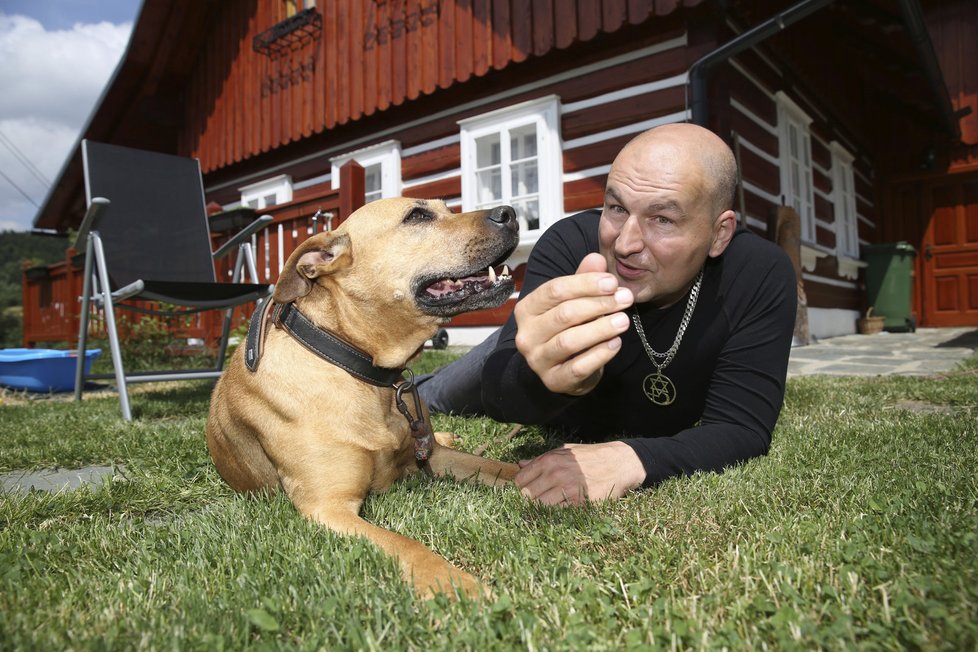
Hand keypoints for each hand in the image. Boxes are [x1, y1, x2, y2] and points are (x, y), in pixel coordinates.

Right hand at [514, 253, 633, 395]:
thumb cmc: (567, 328)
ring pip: (569, 341)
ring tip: (624, 320)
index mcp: (527, 309)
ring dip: (600, 329)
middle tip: (625, 299)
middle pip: (564, 314)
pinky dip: (599, 354)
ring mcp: (537, 360)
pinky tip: (616, 343)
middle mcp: (527, 334)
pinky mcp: (553, 381)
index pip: (555, 290)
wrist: (560, 369)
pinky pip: (578, 367)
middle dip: (598, 304)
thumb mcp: (573, 301)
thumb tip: (596, 258)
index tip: (613, 282)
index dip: (585, 284)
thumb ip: (583, 280)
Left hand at [514, 442, 645, 505]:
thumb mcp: (564, 452)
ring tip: (545, 507)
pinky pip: (558, 513)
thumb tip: (519, 465)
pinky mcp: (579, 503)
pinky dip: (555, 514)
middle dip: (527, 500)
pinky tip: (559, 510)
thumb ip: (540, 459)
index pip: (520, 480)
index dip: (519, 488)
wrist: (618, 463)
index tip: (523, 492)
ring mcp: (567, 489)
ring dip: (540, 508)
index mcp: (549, 460)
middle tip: (533, 502)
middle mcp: (556, 474)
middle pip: (527, 495)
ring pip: (539, 506)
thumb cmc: (589, 457)